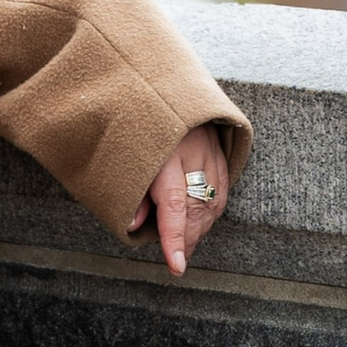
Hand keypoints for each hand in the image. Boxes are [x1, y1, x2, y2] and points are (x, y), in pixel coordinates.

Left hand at [128, 127, 228, 278]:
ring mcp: (212, 151)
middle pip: (196, 209)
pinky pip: (222, 190)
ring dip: (200, 229)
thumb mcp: (124, 151)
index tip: (176, 266)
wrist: (163, 80)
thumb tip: (133, 225)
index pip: (174, 205)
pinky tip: (201, 223)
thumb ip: (131, 189)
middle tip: (176, 259)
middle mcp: (194, 153)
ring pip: (213, 202)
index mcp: (166, 153)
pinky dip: (211, 211)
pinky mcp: (222, 150)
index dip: (174, 239)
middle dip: (187, 239)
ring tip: (186, 246)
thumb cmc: (136, 118)